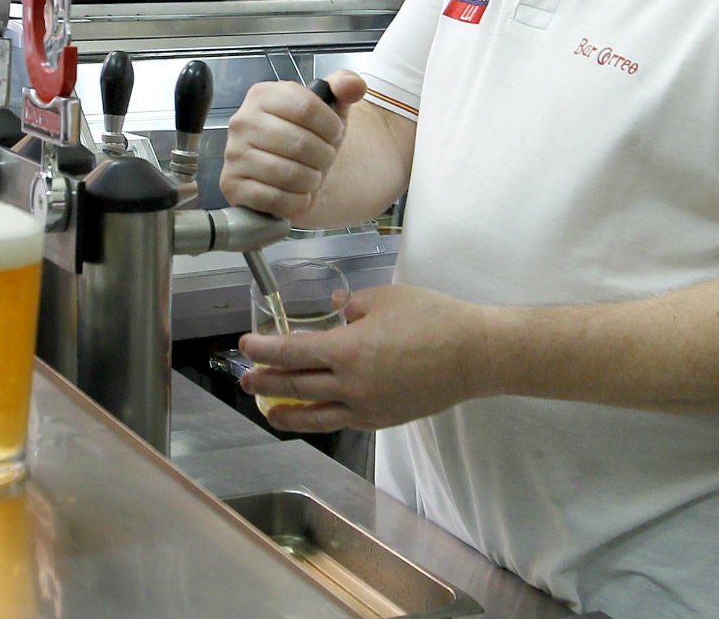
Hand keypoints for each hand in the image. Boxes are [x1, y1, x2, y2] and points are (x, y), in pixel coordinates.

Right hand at [219, 70, 365, 220]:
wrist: (290, 172)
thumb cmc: (309, 137)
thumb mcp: (330, 109)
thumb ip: (345, 86)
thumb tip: (352, 85)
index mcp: (263, 94)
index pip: (306, 107)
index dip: (330, 126)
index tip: (333, 134)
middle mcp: (243, 121)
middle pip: (300, 143)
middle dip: (323, 157)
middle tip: (322, 159)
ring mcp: (234, 154)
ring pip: (289, 174)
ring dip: (311, 180)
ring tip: (310, 175)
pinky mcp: (233, 185)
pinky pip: (275, 198)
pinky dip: (295, 200)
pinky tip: (295, 193)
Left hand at [237, 283, 490, 431]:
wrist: (473, 355)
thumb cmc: (433, 319)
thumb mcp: (386, 298)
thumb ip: (352, 303)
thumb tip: (334, 306)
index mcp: (348, 349)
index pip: (291, 352)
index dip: (264, 349)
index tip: (245, 346)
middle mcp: (351, 384)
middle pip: (295, 386)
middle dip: (265, 382)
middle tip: (245, 378)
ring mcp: (366, 407)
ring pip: (314, 414)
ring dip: (285, 412)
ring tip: (266, 409)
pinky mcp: (381, 419)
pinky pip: (340, 421)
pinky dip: (318, 419)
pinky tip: (309, 414)